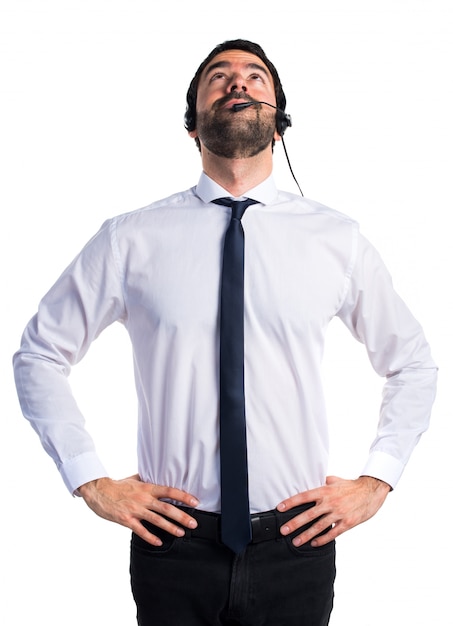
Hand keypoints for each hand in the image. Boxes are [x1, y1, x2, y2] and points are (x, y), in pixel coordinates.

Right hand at [77, 474, 199, 545]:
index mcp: (147, 487)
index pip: (169, 491)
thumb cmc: (118, 485)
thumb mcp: (135, 479)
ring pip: (157, 520)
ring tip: (181, 533)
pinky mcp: (126, 519)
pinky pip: (141, 530)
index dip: (183, 496)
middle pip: (167, 508)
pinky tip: (159, 542)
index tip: (195, 502)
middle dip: (182, 517)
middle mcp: (144, 498)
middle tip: (193, 523)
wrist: (99, 491)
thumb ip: (147, 480)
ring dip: (171, 528)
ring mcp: (135, 509)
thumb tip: (157, 476)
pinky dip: (151, 537)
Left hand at [277, 475, 390, 546]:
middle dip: (294, 523)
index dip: (291, 502)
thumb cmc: (352, 486)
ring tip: (296, 541)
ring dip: (306, 535)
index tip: (280, 508)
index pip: (304, 497)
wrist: (371, 492)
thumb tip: (313, 482)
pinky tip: (314, 543)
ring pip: (319, 527)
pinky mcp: (347, 523)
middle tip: (283, 530)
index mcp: (325, 491)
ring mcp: (339, 513)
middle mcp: (330, 502)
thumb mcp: (335, 480)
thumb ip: (323, 482)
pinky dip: (322, 539)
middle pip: (309, 514)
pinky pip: (333, 533)